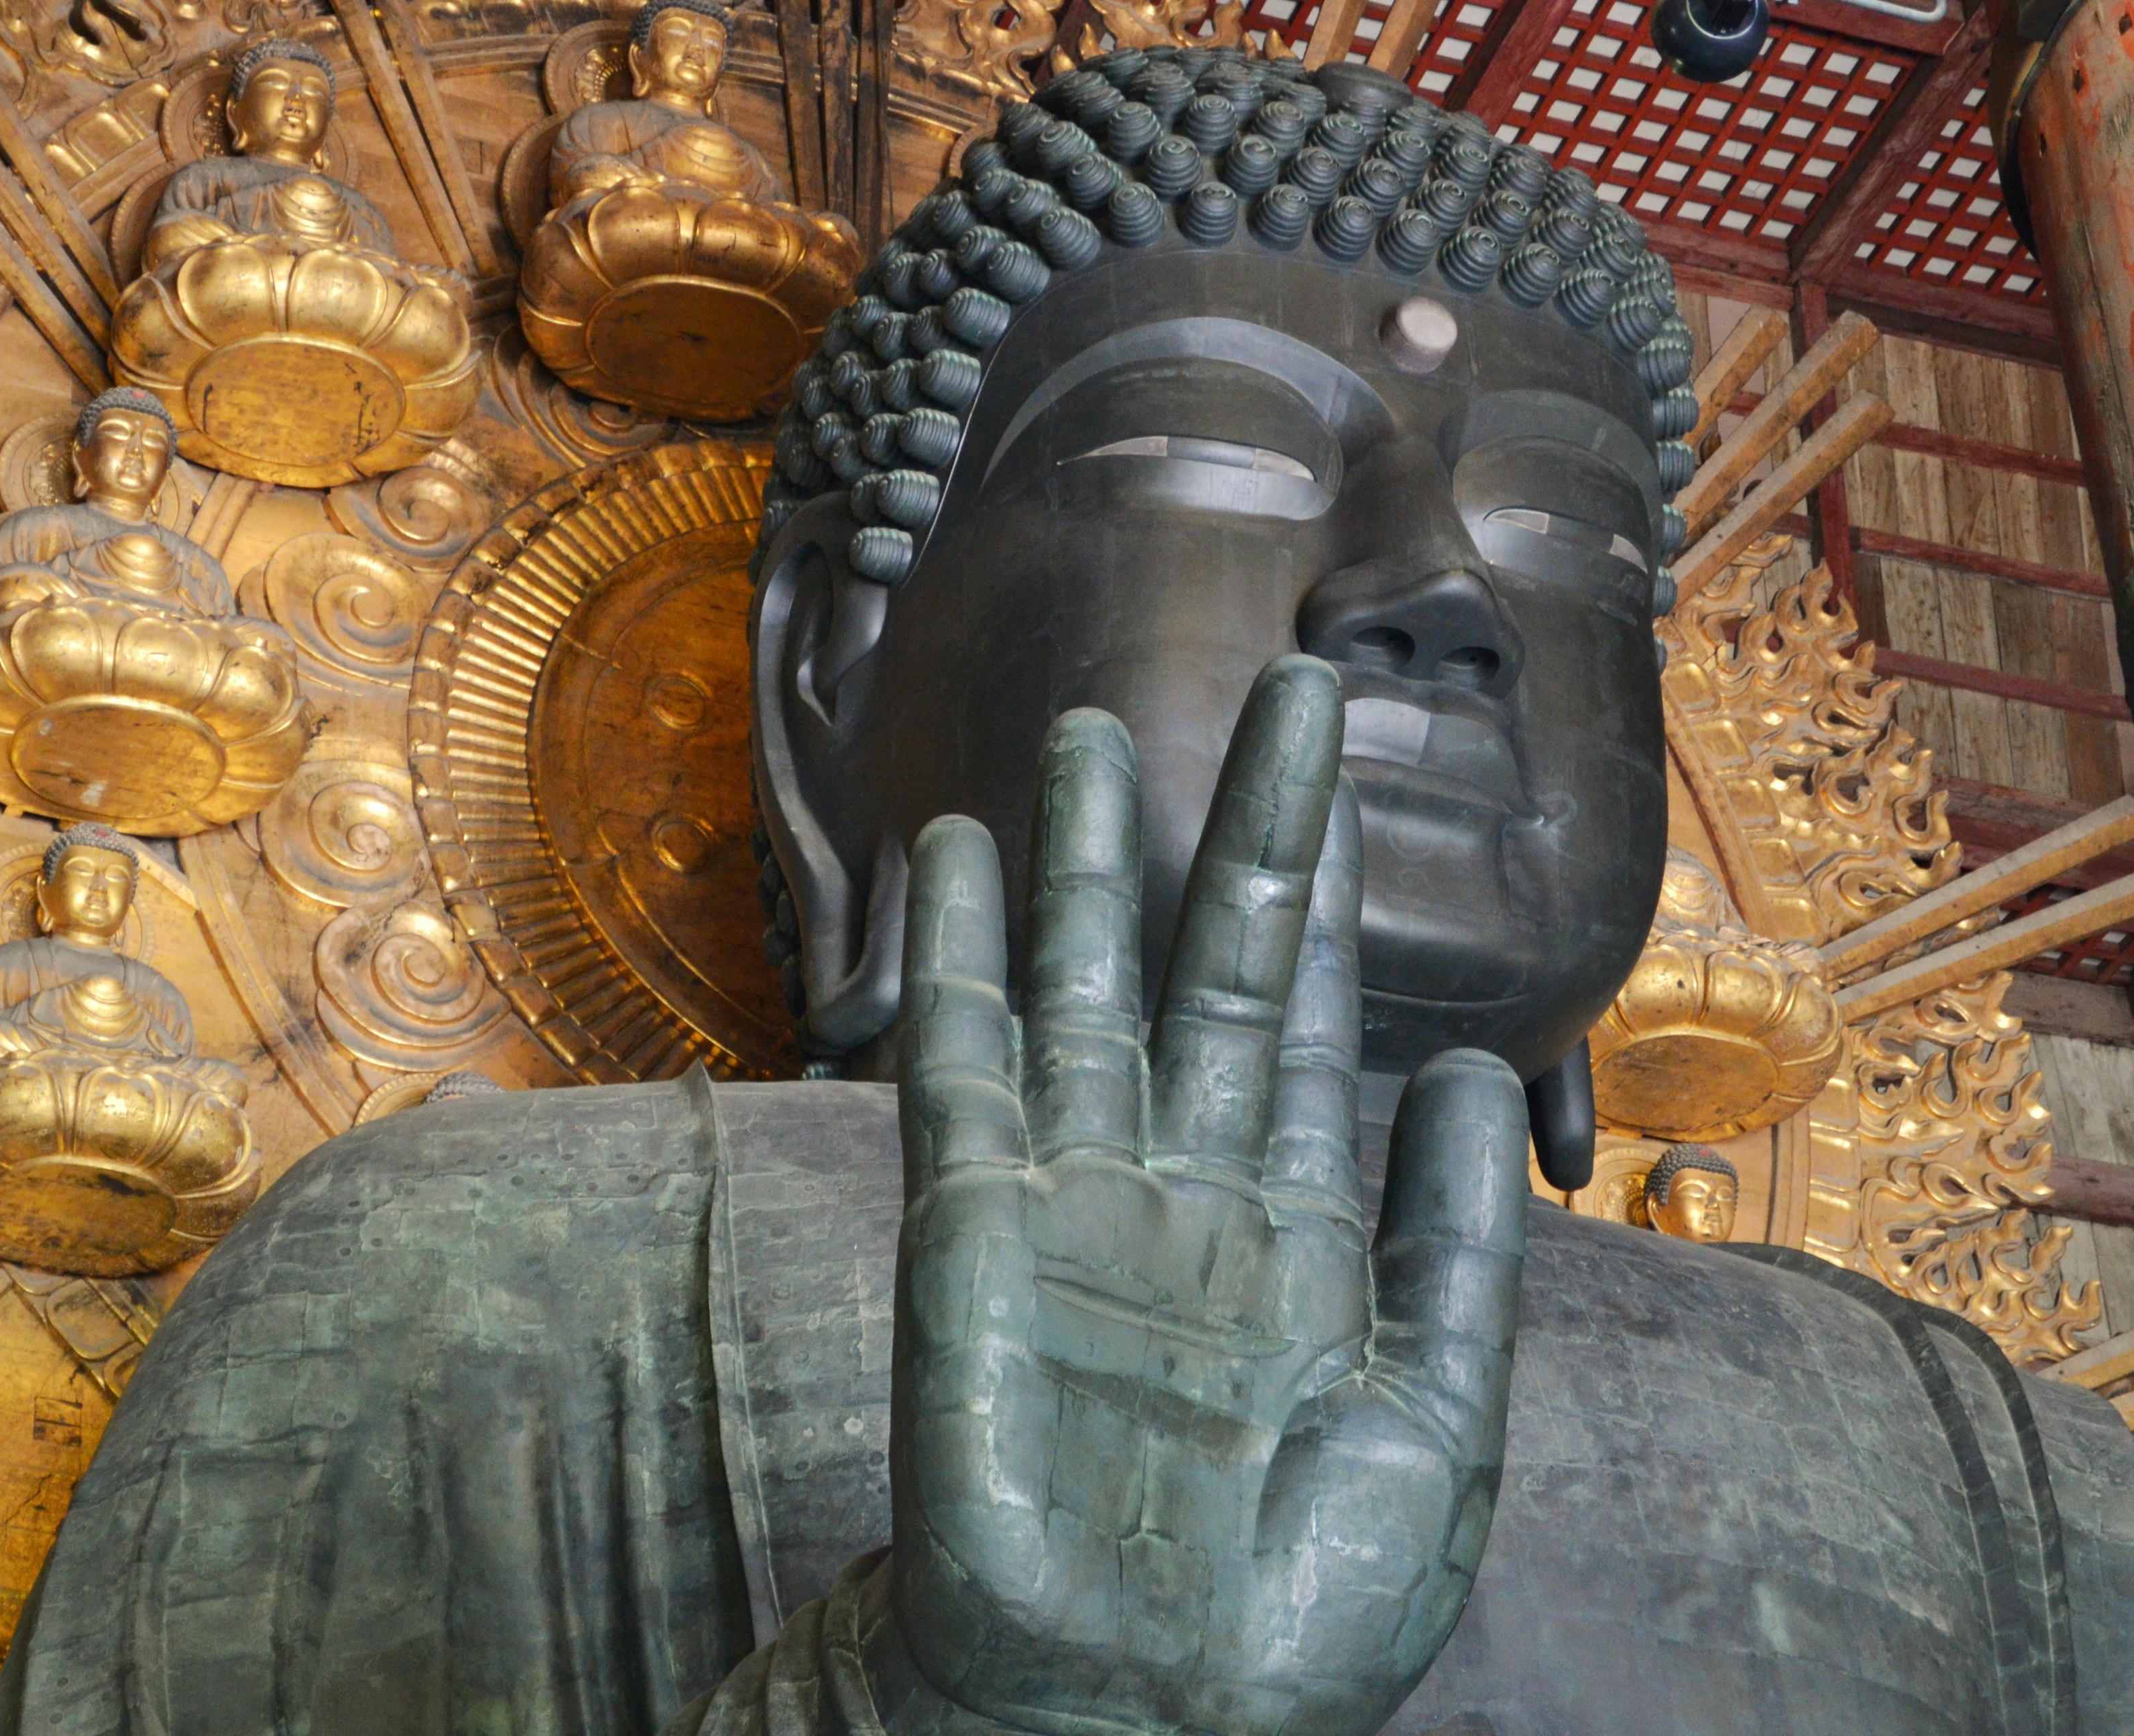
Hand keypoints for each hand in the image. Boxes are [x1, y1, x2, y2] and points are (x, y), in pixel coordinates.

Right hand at [878, 656, 1531, 1735]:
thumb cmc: (1300, 1604)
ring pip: (1078, 988)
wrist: (1144, 1705)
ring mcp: (1073, 1197)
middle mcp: (1183, 1187)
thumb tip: (1472, 1069)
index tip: (1338, 768)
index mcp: (1296, 1230)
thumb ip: (1452, 1242)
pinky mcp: (971, 1225)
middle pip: (1208, 968)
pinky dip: (959, 956)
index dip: (1323, 891)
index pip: (1309, 1019)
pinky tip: (959, 858)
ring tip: (1085, 737)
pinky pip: (959, 1064)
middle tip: (1277, 690)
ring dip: (1080, 863)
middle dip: (1236, 831)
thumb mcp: (1432, 1421)